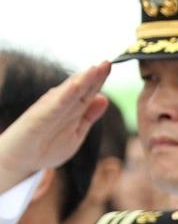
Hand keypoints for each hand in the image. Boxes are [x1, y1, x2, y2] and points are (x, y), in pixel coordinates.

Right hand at [0, 61, 110, 189]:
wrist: (20, 161)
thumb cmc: (47, 147)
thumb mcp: (76, 133)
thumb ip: (89, 116)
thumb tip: (104, 98)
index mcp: (71, 109)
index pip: (88, 92)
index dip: (99, 79)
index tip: (110, 66)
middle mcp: (60, 105)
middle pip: (80, 88)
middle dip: (93, 76)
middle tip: (108, 62)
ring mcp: (49, 110)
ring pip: (68, 93)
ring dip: (81, 80)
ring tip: (95, 68)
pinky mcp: (37, 117)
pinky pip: (53, 105)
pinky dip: (64, 95)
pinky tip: (75, 86)